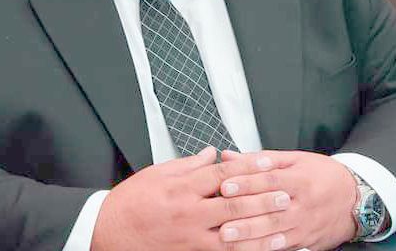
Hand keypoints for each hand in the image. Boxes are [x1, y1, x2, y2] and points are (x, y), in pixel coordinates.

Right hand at [91, 147, 291, 250]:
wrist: (110, 232)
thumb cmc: (131, 202)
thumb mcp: (157, 173)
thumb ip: (188, 164)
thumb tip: (212, 154)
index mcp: (181, 188)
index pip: (222, 174)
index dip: (248, 167)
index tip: (268, 161)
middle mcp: (190, 213)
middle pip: (234, 204)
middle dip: (263, 197)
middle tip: (285, 192)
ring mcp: (192, 238)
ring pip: (235, 234)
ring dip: (261, 227)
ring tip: (283, 221)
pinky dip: (246, 250)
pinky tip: (262, 246)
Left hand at [217, 150, 356, 250]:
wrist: (357, 199)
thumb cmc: (321, 174)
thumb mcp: (294, 159)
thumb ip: (259, 159)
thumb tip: (228, 156)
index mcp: (299, 179)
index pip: (270, 180)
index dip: (247, 183)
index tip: (224, 186)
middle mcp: (304, 204)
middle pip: (271, 211)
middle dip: (244, 216)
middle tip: (220, 220)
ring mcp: (306, 225)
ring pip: (276, 232)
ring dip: (251, 236)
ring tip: (228, 237)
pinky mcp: (308, 241)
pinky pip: (285, 247)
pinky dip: (267, 248)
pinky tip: (250, 249)